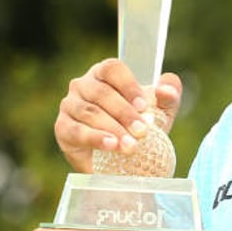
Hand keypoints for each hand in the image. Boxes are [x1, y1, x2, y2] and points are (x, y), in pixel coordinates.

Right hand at [54, 58, 182, 172]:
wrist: (119, 161)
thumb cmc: (138, 127)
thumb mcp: (160, 111)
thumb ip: (169, 96)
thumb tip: (166, 89)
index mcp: (105, 73)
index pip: (113, 69)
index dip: (129, 86)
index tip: (144, 107)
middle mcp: (83, 85)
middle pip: (102, 93)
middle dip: (125, 113)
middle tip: (142, 132)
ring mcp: (70, 105)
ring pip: (90, 112)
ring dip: (112, 128)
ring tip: (130, 145)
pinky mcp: (62, 128)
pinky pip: (76, 130)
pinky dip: (94, 138)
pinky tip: (110, 145)